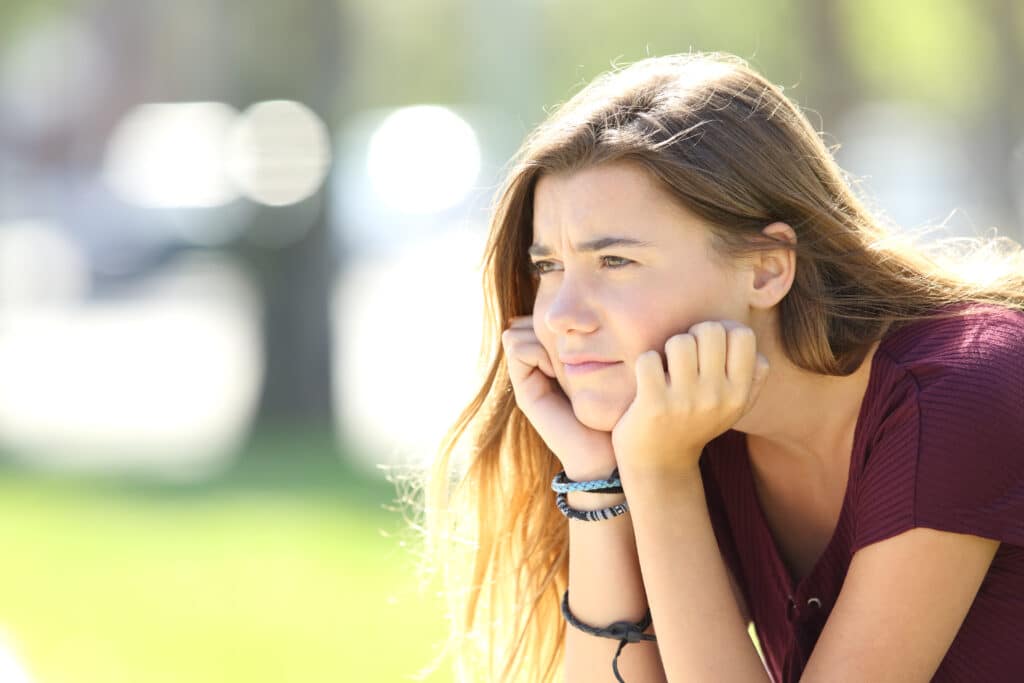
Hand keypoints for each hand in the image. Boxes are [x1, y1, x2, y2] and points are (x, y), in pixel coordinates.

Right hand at [502, 315, 616, 479]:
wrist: (607, 455)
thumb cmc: (618, 409)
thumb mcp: (610, 367)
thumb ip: (598, 343)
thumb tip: (588, 316)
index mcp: (554, 361)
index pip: (535, 319)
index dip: (552, 316)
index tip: (583, 330)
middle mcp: (537, 369)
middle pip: (523, 322)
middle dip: (544, 323)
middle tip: (574, 341)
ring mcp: (528, 381)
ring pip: (516, 333)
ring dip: (541, 335)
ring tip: (568, 356)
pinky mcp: (526, 394)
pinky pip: (518, 349)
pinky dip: (537, 349)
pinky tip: (560, 368)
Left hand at [611, 320, 769, 475]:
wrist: (660, 463)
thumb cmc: (695, 423)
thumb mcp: (734, 408)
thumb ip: (753, 378)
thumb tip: (754, 346)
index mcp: (738, 394)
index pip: (743, 335)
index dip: (724, 330)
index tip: (710, 346)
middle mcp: (716, 397)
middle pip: (710, 330)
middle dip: (694, 334)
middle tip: (685, 354)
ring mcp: (685, 402)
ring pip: (680, 342)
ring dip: (669, 349)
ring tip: (668, 367)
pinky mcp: (653, 405)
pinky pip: (649, 358)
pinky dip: (646, 363)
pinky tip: (648, 379)